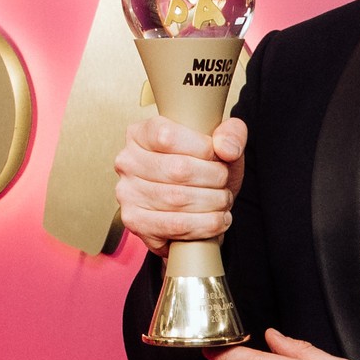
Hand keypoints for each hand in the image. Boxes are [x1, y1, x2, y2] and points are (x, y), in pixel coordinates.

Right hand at [115, 111, 246, 251]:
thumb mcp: (221, 145)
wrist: (194, 206)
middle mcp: (128, 162)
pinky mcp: (135, 221)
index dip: (202, 148)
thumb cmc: (202, 170)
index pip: (168, 136)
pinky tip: (216, 220)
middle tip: (224, 183)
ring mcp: (128, 193)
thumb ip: (232, 134)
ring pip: (178, 199)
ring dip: (212, 202)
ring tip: (222, 201)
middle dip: (213, 179)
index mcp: (141, 134)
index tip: (216, 156)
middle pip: (178, 169)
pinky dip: (205, 225)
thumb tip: (227, 148)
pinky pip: (176, 226)